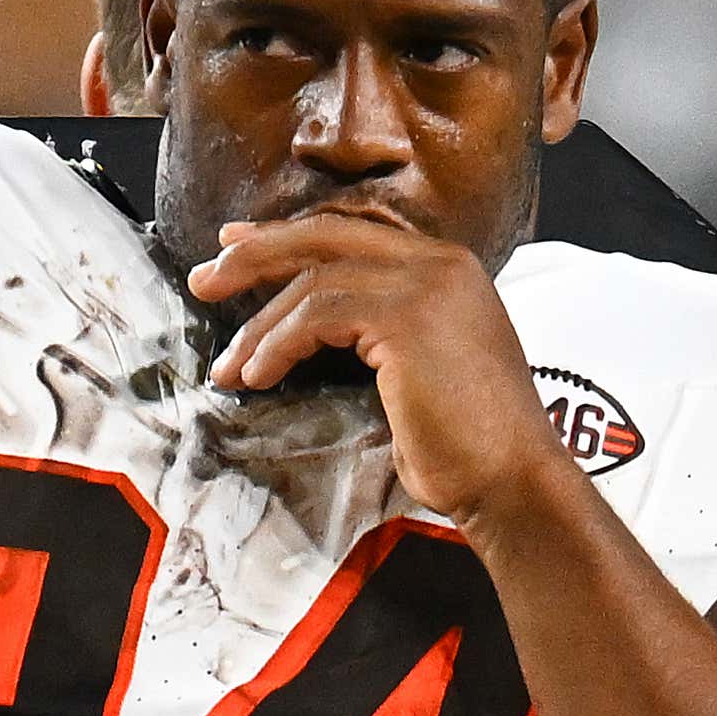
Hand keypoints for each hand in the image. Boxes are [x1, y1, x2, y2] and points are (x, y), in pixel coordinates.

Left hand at [185, 205, 564, 523]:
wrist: (512, 481)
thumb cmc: (466, 447)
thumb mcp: (419, 372)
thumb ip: (381, 335)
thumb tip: (314, 332)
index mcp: (447, 268)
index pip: (350, 234)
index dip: (286, 238)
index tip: (234, 247)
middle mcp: (440, 262)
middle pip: (325, 236)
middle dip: (254, 254)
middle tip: (204, 280)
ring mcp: (427, 284)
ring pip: (315, 280)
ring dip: (259, 326)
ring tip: (228, 367)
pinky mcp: (408, 316)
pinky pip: (319, 315)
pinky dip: (278, 343)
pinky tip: (257, 376)